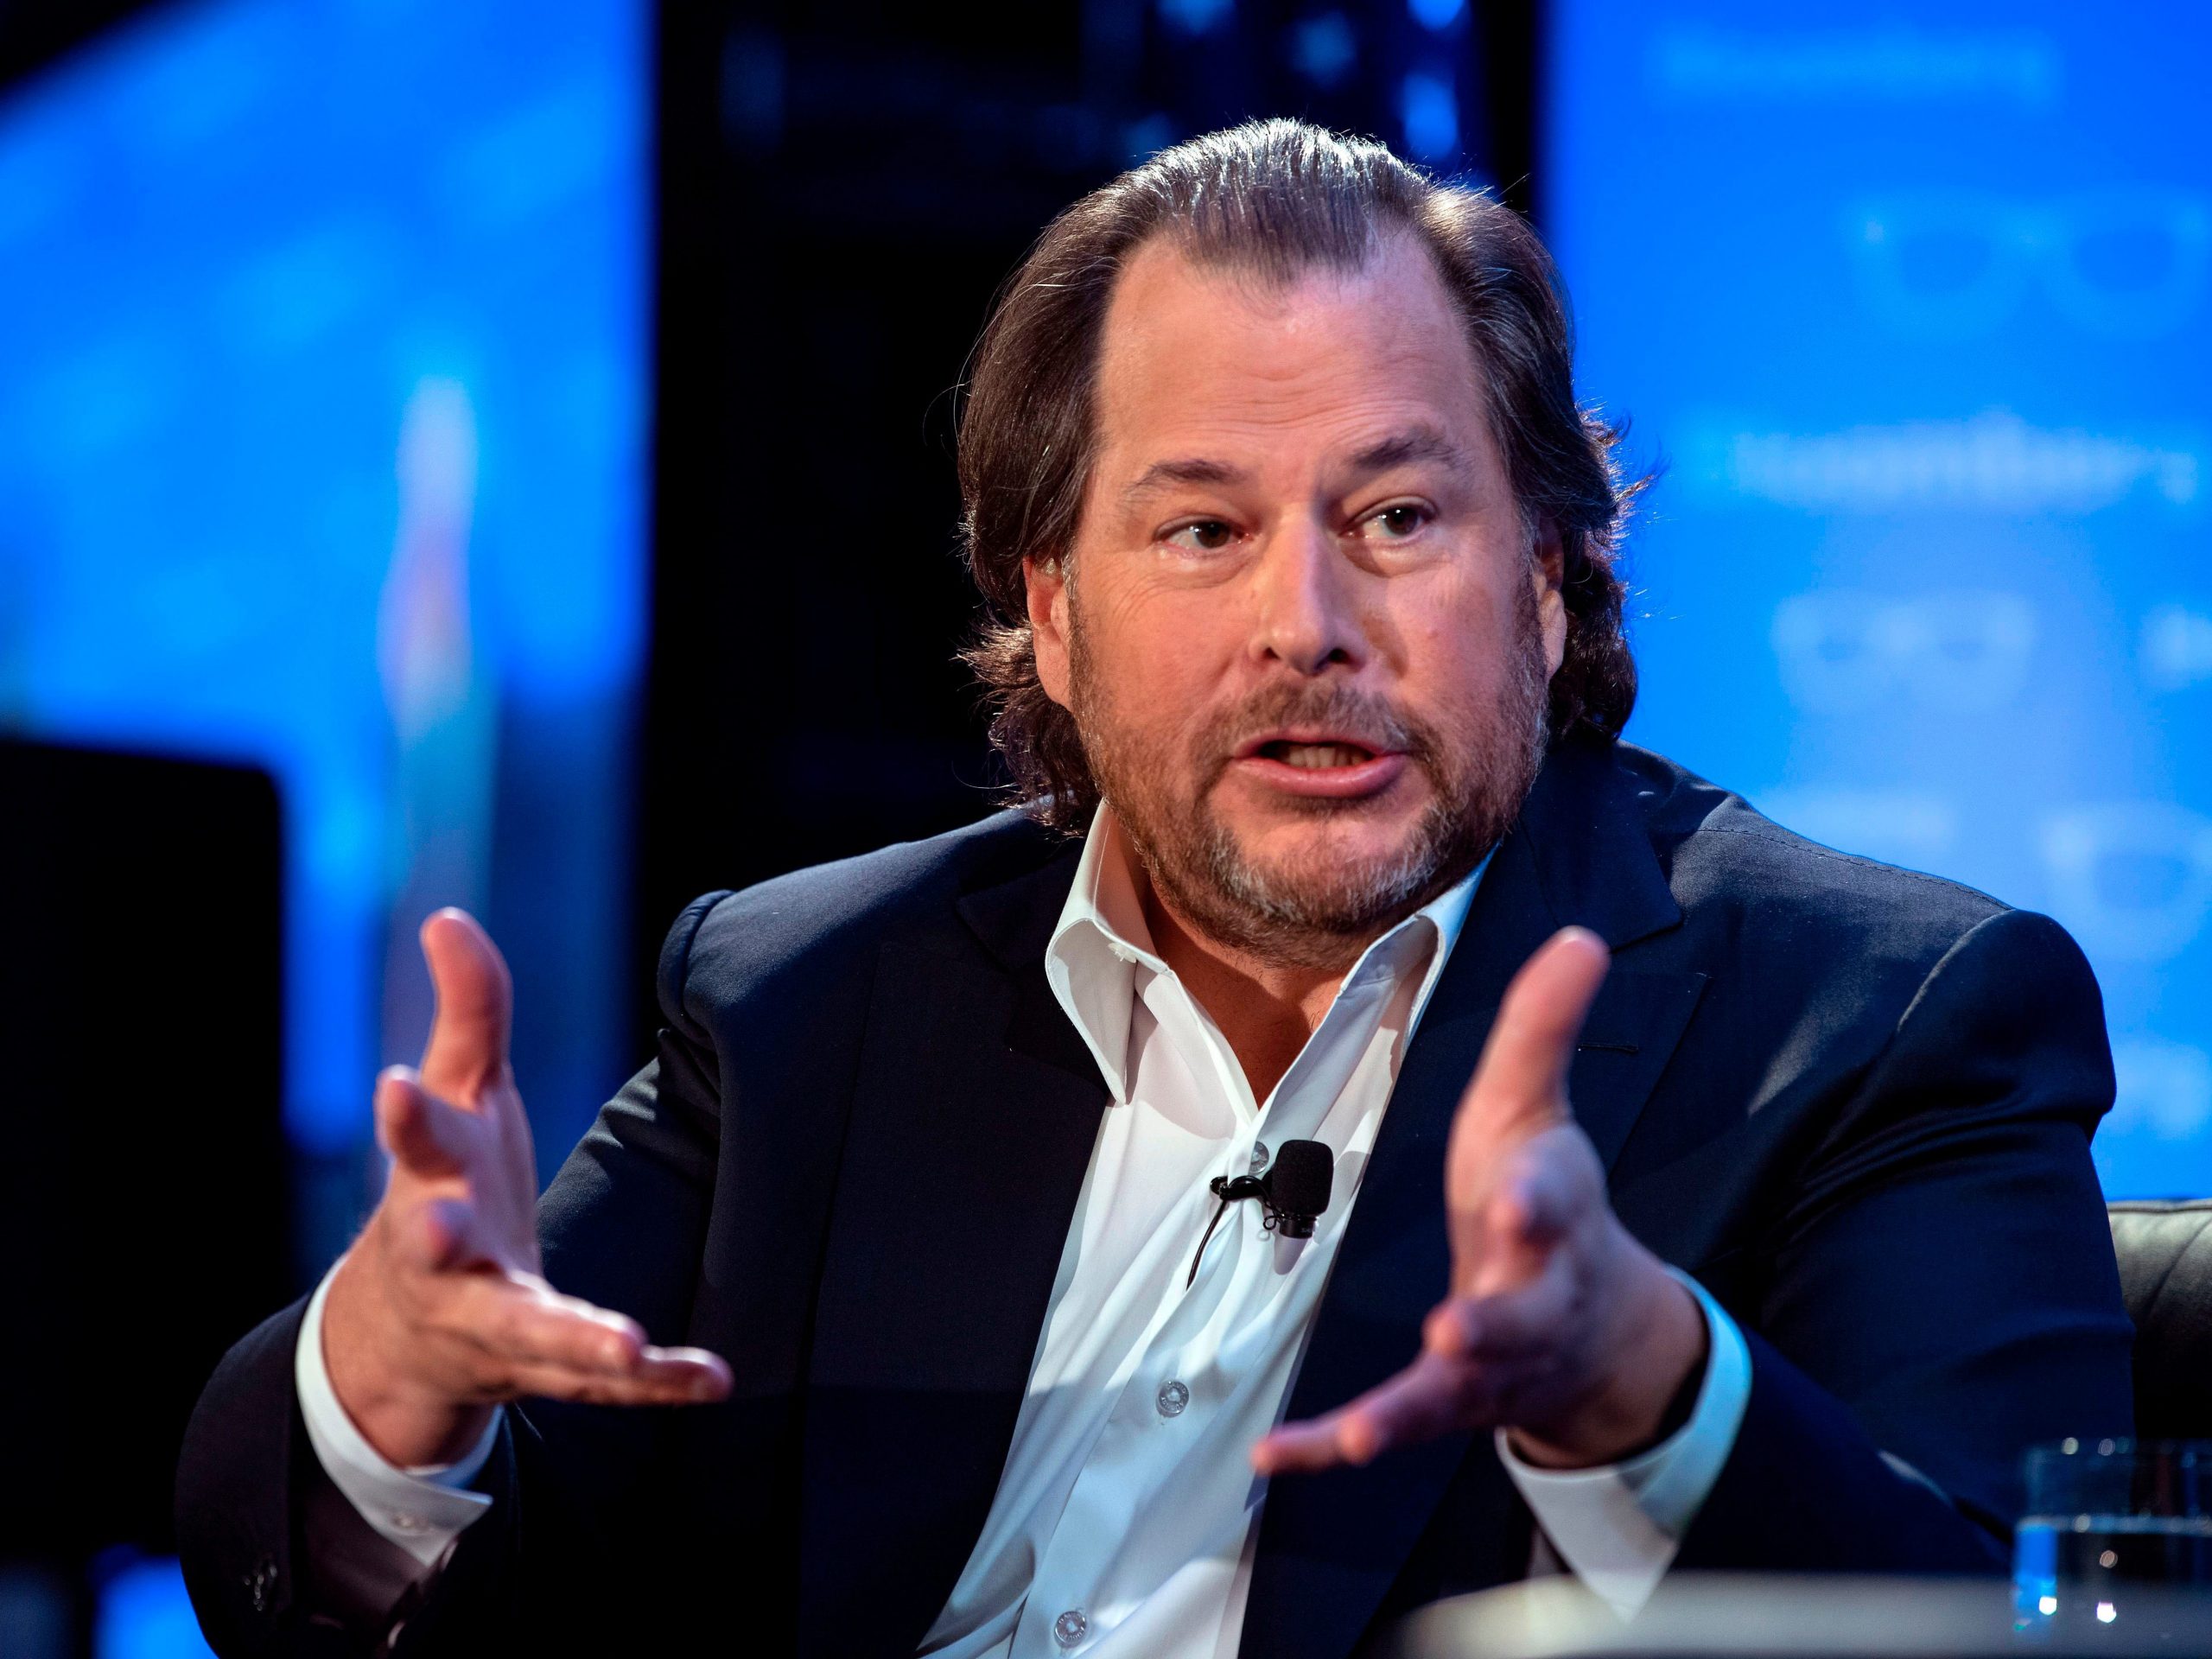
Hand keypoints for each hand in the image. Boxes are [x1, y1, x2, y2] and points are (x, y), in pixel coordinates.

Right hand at [322, 909, 730, 1467]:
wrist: (413, 1331)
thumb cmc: (447, 1186)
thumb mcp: (462, 1097)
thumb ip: (468, 1011)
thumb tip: (449, 916)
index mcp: (428, 1182)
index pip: (413, 1139)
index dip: (406, 1112)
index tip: (397, 1082)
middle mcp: (446, 1260)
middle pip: (432, 1250)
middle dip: (432, 1238)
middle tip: (441, 1229)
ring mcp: (494, 1322)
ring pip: (527, 1334)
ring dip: (576, 1338)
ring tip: (624, 1343)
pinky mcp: (547, 1369)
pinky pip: (604, 1385)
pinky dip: (657, 1382)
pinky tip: (712, 1377)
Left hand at [1253, 927, 1704, 1476]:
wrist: (1595, 1329)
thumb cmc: (1543, 1199)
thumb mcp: (1537, 1106)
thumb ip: (1545, 1025)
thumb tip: (1582, 936)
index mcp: (1548, 1210)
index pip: (1551, 1195)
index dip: (1537, 1198)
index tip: (1520, 1201)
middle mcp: (1530, 1293)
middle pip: (1519, 1311)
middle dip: (1493, 1320)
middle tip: (1456, 1326)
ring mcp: (1491, 1360)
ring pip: (1458, 1389)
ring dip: (1411, 1407)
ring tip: (1366, 1432)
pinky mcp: (1449, 1403)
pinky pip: (1393, 1426)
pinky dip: (1333, 1446)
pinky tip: (1278, 1458)